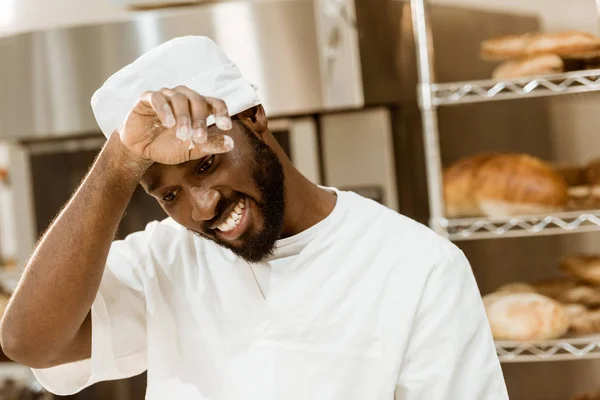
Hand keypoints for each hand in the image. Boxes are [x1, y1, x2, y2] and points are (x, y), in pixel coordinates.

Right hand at [118, 86, 234, 164]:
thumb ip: (210, 145)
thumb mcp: (192, 149)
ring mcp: (166, 95)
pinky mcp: (147, 98)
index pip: (215, 103)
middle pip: (198, 100)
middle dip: (200, 121)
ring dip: (183, 118)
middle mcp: (184, 97)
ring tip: (183, 136)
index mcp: (198, 107)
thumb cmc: (168, 146)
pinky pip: (158, 98)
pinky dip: (165, 110)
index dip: (222, 113)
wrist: (140, 150)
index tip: (226, 127)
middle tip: (199, 139)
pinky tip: (168, 124)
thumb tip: (231, 144)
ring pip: (180, 98)